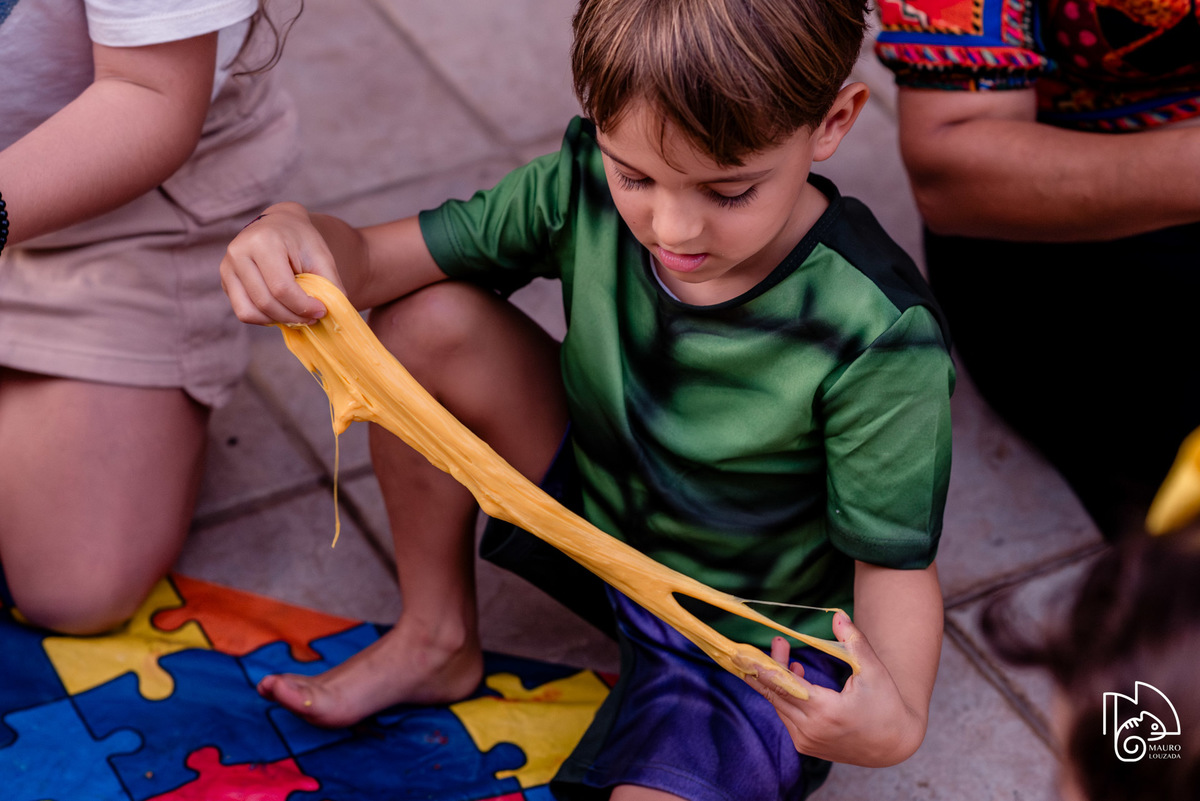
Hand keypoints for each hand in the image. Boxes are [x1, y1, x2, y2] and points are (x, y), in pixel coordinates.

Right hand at [220, 201, 345, 325]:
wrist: (280, 224)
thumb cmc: (302, 240)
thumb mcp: (321, 256)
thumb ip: (330, 284)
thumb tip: (335, 315)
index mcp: (263, 241)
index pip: (281, 288)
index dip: (303, 306)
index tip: (322, 311)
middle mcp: (238, 252)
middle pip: (265, 302)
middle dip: (293, 317)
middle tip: (312, 318)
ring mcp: (227, 267)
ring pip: (250, 312)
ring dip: (278, 321)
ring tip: (297, 315)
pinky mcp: (225, 280)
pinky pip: (243, 311)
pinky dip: (264, 318)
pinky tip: (282, 311)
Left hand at [744, 611, 927, 766]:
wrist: (894, 745)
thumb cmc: (886, 703)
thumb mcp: (873, 670)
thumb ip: (853, 641)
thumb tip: (838, 615)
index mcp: (826, 712)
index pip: (783, 686)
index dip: (763, 668)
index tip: (744, 653)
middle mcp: (811, 730)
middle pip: (776, 693)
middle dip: (768, 665)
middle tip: (774, 641)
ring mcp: (806, 741)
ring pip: (778, 704)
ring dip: (776, 678)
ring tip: (783, 649)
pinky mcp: (806, 745)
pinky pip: (786, 715)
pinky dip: (785, 695)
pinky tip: (796, 674)